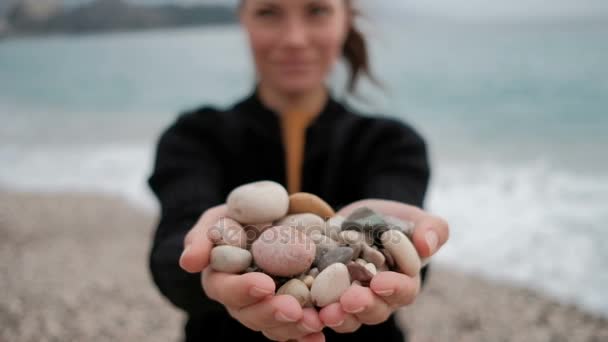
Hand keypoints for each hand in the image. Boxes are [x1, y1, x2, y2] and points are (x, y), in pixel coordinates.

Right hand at [179, 204, 324, 341]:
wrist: (263, 221)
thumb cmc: (236, 218)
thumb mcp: (216, 220)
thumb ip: (202, 239)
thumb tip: (189, 263)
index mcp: (219, 279)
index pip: (225, 290)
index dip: (243, 290)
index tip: (265, 285)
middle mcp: (238, 300)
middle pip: (250, 315)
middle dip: (273, 314)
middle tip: (295, 310)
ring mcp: (262, 308)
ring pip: (273, 326)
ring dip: (293, 328)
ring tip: (315, 323)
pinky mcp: (285, 310)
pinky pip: (293, 328)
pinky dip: (306, 335)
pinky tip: (320, 336)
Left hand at [319, 199, 448, 332]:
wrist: (358, 220)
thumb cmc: (392, 221)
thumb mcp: (413, 218)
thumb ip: (431, 229)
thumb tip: (427, 244)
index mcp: (403, 282)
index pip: (404, 291)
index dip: (394, 289)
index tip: (380, 281)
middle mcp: (378, 298)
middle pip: (375, 310)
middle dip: (363, 306)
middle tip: (350, 300)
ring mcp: (352, 300)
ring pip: (348, 317)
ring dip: (339, 316)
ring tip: (326, 312)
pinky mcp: (327, 296)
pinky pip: (322, 309)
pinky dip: (315, 312)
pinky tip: (308, 309)